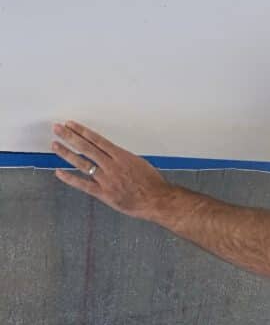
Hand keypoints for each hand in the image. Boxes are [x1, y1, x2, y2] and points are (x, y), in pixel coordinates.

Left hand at [52, 121, 173, 219]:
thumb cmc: (152, 183)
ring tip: (55, 145)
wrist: (158, 200)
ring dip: (67, 153)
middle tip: (58, 129)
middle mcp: (111, 165)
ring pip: (83, 163)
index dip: (82, 131)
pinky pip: (84, 185)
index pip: (97, 140)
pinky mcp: (105, 193)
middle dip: (70, 136)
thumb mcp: (139, 163)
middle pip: (86, 148)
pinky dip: (71, 179)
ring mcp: (107, 179)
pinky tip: (59, 173)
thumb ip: (123, 158)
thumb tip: (112, 153)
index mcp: (121, 156)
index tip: (71, 125)